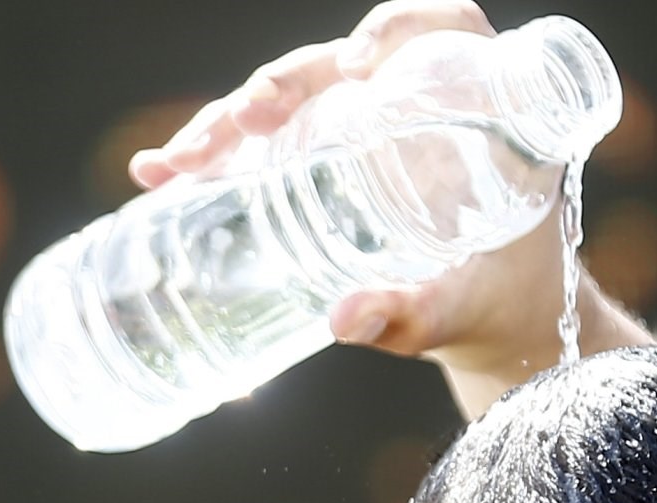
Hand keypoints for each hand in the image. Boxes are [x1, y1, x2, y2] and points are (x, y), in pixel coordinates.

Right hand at [127, 0, 650, 418]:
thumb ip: (411, 313)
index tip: (358, 67)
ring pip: (291, 103)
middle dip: (277, 88)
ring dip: (228, 122)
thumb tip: (345, 318)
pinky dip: (215, 156)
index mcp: (478, 106)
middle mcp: (414, 103)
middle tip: (238, 126)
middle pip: (339, 66)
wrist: (493, 320)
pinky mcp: (324, 160)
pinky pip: (268, 144)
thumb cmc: (496, 301)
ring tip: (176, 163)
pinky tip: (160, 175)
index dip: (396, 29)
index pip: (441, 28)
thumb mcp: (459, 309)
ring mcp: (362, 130)